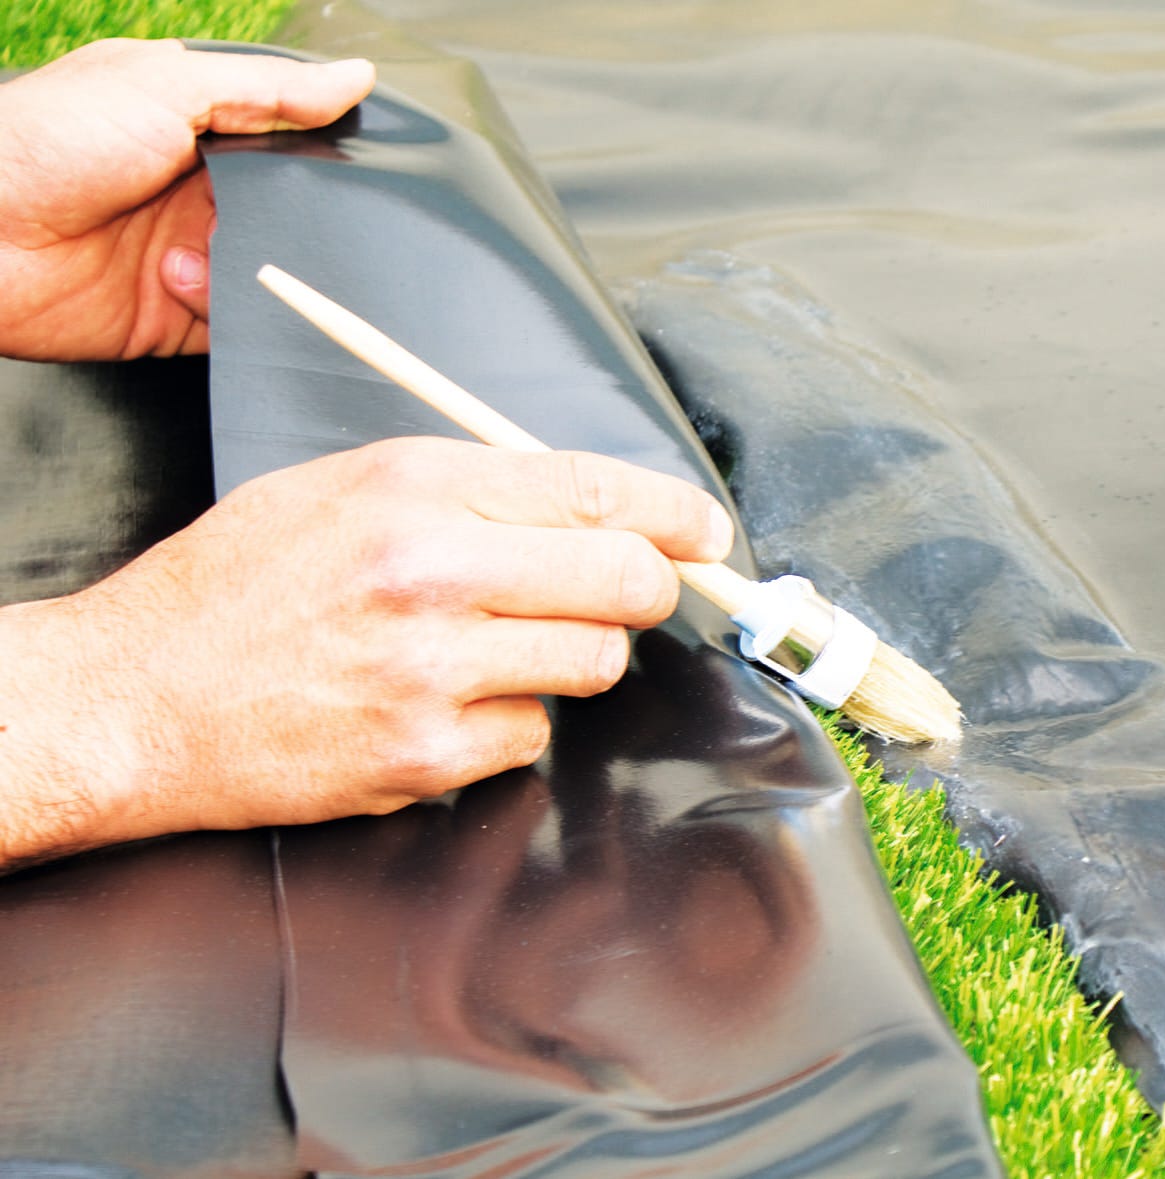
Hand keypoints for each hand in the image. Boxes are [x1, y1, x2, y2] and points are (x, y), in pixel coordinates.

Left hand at [0, 38, 373, 360]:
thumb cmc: (40, 141)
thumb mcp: (164, 85)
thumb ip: (267, 88)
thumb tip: (351, 78)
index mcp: (197, 127)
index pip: (289, 141)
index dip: (322, 153)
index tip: (349, 165)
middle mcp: (197, 192)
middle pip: (292, 214)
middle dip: (298, 220)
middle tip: (280, 213)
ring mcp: (189, 255)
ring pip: (275, 272)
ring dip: (260, 268)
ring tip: (203, 248)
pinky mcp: (178, 315)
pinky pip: (241, 324)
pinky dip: (228, 310)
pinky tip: (178, 282)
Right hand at [0, 438, 734, 869]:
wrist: (135, 698)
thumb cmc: (235, 586)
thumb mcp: (343, 487)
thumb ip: (474, 488)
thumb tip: (596, 505)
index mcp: (415, 486)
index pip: (597, 487)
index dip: (674, 512)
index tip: (703, 530)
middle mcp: (432, 572)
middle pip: (626, 581)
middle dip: (646, 588)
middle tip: (628, 592)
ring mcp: (432, 671)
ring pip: (594, 663)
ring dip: (570, 655)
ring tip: (497, 645)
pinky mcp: (426, 755)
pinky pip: (534, 737)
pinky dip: (509, 723)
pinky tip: (443, 703)